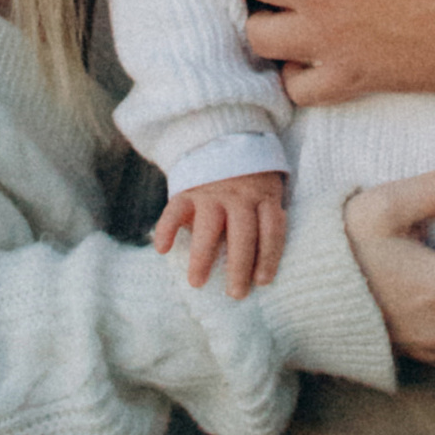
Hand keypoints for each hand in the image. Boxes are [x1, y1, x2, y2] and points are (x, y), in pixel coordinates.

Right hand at [153, 169, 287, 298]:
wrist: (223, 140)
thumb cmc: (250, 183)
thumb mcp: (267, 192)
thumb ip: (264, 220)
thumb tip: (259, 269)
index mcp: (264, 197)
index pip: (271, 229)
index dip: (269, 257)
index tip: (262, 282)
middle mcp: (239, 195)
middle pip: (243, 233)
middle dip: (239, 267)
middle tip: (235, 294)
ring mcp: (212, 192)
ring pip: (209, 226)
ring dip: (202, 256)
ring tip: (197, 283)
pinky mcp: (187, 189)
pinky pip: (175, 209)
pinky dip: (166, 228)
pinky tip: (163, 250)